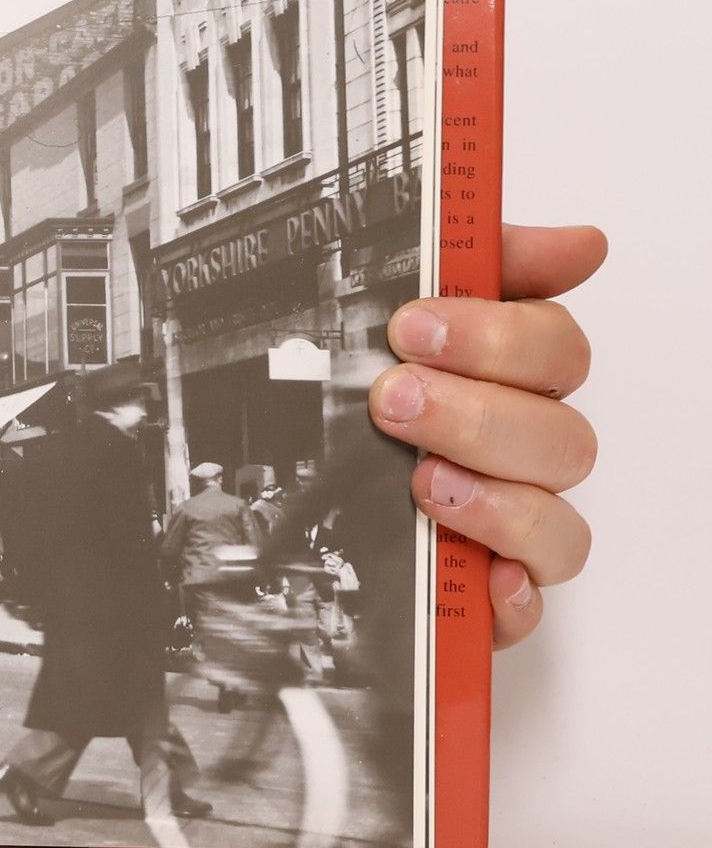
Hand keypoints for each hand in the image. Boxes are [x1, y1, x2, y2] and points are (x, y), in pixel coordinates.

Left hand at [372, 223, 603, 650]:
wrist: (265, 505)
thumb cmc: (334, 401)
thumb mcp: (367, 315)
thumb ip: (458, 263)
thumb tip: (581, 243)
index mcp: (501, 381)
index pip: (555, 346)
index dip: (497, 333)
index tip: (412, 326)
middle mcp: (515, 452)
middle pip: (561, 434)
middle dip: (475, 413)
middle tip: (392, 400)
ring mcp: (508, 526)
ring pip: (560, 520)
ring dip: (495, 499)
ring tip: (420, 482)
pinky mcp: (484, 596)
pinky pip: (530, 604)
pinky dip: (510, 593)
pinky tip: (478, 576)